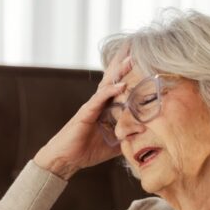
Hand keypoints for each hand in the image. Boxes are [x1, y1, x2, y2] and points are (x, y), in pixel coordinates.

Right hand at [33, 52, 132, 179]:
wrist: (65, 160)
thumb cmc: (86, 151)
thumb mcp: (113, 145)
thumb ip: (127, 137)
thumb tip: (145, 134)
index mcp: (104, 109)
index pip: (118, 87)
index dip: (127, 74)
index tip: (140, 60)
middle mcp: (98, 104)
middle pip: (112, 79)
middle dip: (123, 65)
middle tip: (136, 49)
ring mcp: (91, 106)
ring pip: (106, 85)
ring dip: (119, 72)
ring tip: (131, 60)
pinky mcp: (85, 113)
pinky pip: (99, 99)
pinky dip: (110, 91)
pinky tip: (121, 85)